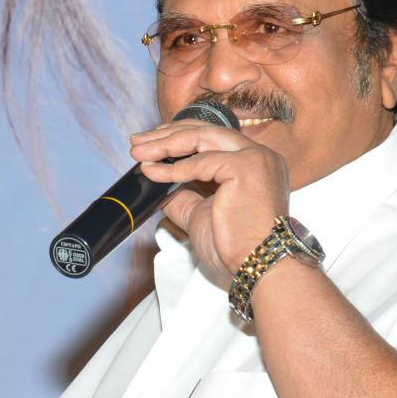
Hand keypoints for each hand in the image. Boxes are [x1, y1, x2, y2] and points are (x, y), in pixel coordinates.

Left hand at [130, 115, 290, 293]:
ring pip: (201, 138)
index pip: (213, 138)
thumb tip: (157, 182)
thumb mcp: (201, 214)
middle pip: (206, 132)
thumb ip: (183, 195)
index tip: (152, 144)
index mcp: (254, 164)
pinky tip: (151, 171)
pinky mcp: (245, 166)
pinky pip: (200, 162)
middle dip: (167, 135)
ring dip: (164, 144)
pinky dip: (172, 168)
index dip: (180, 137)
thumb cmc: (237, 248)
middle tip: (137, 142)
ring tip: (138, 152)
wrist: (257, 265)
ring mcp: (254, 158)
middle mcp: (259, 155)